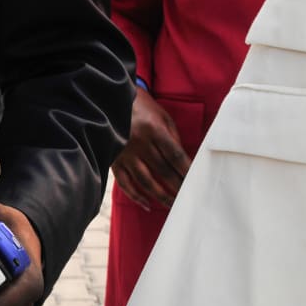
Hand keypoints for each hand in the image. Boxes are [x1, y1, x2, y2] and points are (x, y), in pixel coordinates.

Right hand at [110, 87, 190, 209]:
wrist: (109, 101)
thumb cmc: (141, 107)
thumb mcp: (162, 116)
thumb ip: (172, 137)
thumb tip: (182, 160)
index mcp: (154, 130)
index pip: (175, 155)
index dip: (186, 170)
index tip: (196, 182)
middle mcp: (140, 143)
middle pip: (163, 170)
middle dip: (177, 185)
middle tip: (189, 197)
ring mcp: (125, 154)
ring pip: (145, 180)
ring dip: (160, 195)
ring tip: (172, 204)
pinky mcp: (114, 161)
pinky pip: (125, 183)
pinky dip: (135, 195)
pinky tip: (147, 204)